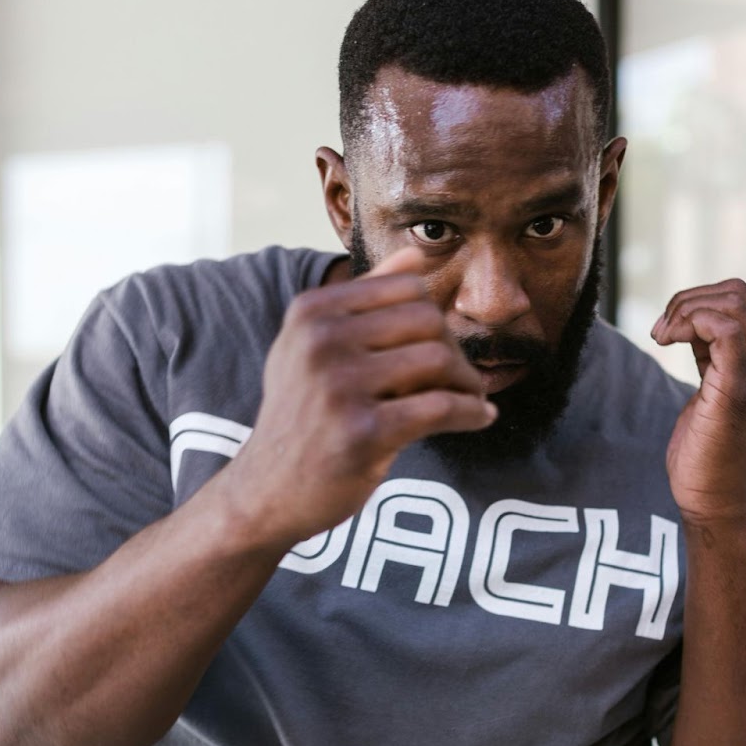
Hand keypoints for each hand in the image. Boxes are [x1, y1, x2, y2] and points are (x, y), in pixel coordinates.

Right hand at [229, 246, 495, 543]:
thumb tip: (414, 255)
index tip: (441, 346)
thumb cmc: (302, 415)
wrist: (266, 490)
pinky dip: (471, 412)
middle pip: (427, 320)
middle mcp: (320, 341)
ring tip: (471, 398)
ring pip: (438, 361)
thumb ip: (365, 299)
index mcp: (311, 312)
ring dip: (467, 382)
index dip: (435, 316)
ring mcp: (339, 387)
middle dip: (455, 350)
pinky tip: (479, 418)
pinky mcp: (362, 433)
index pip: (407, 288)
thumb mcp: (314, 347)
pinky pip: (442, 408)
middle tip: (462, 378)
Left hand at [652, 279, 745, 528]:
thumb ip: (717, 354)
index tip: (667, 330)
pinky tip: (668, 341)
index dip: (696, 301)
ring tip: (661, 337)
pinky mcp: (741, 391)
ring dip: (684, 311)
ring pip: (730, 304)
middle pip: (735, 293)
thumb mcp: (716, 387)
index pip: (740, 298)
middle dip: (687, 301)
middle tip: (660, 332)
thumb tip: (696, 319)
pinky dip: (690, 322)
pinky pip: (723, 329)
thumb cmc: (709, 451)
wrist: (715, 502)